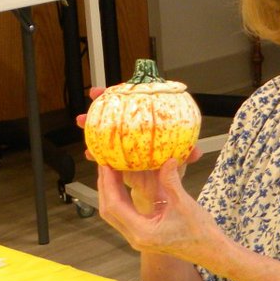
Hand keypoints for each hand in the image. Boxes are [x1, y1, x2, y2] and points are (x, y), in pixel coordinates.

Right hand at [76, 86, 201, 190]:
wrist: (159, 194)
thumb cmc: (171, 173)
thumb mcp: (182, 163)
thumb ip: (188, 156)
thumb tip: (195, 152)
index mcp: (154, 129)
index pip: (142, 105)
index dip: (132, 93)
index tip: (123, 86)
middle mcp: (138, 134)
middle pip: (120, 112)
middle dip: (106, 102)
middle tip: (95, 95)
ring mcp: (126, 146)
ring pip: (107, 131)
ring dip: (93, 124)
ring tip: (84, 120)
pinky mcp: (117, 160)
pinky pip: (103, 153)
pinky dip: (96, 152)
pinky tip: (90, 151)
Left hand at [96, 158, 221, 266]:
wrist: (209, 250)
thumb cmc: (199, 231)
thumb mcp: (185, 204)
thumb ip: (172, 182)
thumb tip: (167, 160)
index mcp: (142, 232)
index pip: (114, 205)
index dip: (108, 183)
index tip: (107, 164)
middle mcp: (134, 237)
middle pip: (108, 211)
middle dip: (105, 186)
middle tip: (105, 164)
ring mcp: (137, 237)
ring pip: (114, 214)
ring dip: (110, 193)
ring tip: (112, 172)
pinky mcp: (142, 234)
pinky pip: (123, 215)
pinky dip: (120, 199)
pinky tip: (123, 186)